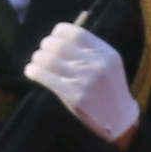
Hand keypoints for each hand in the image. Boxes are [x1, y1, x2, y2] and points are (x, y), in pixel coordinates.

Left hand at [20, 20, 141, 146]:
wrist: (119, 119)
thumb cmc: (109, 89)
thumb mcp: (108, 64)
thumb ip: (90, 50)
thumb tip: (58, 37)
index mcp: (106, 53)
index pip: (76, 33)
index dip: (59, 32)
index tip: (53, 37)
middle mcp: (96, 64)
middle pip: (59, 45)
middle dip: (46, 45)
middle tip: (42, 51)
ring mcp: (85, 80)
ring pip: (49, 60)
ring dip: (37, 58)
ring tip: (35, 62)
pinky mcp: (74, 96)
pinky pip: (46, 77)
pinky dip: (33, 71)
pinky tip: (31, 71)